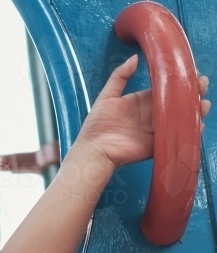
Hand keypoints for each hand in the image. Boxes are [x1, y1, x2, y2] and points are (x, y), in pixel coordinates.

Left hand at [77, 55, 209, 168]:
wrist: (94, 149)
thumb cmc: (97, 124)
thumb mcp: (107, 96)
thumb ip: (120, 76)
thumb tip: (135, 58)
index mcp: (141, 101)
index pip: (164, 89)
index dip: (178, 82)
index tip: (192, 74)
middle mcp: (151, 114)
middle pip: (176, 102)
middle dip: (191, 94)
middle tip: (202, 86)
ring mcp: (156, 129)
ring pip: (179, 118)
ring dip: (194, 110)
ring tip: (203, 104)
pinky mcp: (157, 143)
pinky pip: (175, 135)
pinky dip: (188, 130)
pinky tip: (197, 122)